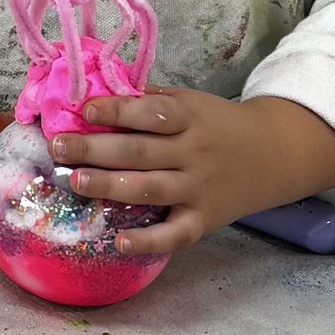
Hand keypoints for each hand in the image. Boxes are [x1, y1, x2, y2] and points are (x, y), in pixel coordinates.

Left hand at [55, 89, 334, 255]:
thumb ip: (150, 103)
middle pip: (140, 153)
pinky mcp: (204, 219)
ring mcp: (199, 188)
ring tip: (75, 180)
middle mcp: (193, 153)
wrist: (276, 153)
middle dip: (95, 149)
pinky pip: (175, 234)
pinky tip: (119, 242)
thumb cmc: (219, 125)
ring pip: (150, 189)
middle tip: (58, 147)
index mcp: (189, 118)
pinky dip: (148, 241)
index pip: (151, 113)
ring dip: (109, 186)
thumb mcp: (191, 103)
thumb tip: (97, 92)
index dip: (118, 111)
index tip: (85, 110)